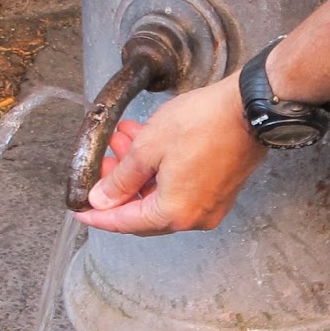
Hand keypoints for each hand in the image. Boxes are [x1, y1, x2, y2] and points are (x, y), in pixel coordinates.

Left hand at [73, 76, 267, 235]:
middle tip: (101, 162)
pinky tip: (148, 143)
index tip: (80, 210)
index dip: (98, 215)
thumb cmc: (203, 124)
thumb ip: (121, 178)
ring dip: (139, 172)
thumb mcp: (148, 147)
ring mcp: (210, 205)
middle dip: (119, 186)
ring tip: (123, 140)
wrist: (249, 108)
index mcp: (174, 213)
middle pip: (143, 211)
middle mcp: (194, 217)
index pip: (124, 222)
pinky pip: (181, 188)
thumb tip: (102, 199)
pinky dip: (160, 171)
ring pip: (161, 196)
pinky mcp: (220, 189)